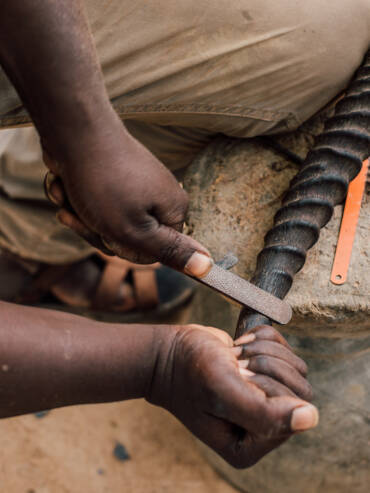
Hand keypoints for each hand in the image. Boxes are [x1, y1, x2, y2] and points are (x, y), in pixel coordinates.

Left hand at [43, 111, 211, 275]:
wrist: (73, 131)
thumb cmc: (103, 182)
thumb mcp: (134, 229)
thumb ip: (169, 252)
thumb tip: (207, 268)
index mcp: (173, 209)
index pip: (152, 253)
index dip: (125, 248)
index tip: (108, 232)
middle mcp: (159, 196)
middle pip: (127, 238)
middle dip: (97, 230)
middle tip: (83, 210)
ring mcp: (136, 186)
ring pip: (105, 222)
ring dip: (81, 212)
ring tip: (70, 192)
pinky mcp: (115, 177)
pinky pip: (95, 203)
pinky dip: (76, 197)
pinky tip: (67, 182)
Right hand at [148, 324, 317, 468]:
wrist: (169, 352)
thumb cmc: (189, 371)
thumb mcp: (222, 391)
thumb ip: (264, 413)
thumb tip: (311, 419)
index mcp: (250, 445)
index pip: (294, 412)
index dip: (266, 385)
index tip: (236, 376)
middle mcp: (263, 428)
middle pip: (301, 389)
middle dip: (267, 366)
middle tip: (235, 365)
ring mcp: (266, 401)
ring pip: (297, 368)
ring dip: (264, 351)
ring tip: (235, 357)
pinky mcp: (265, 375)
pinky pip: (287, 350)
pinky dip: (264, 339)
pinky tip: (239, 346)